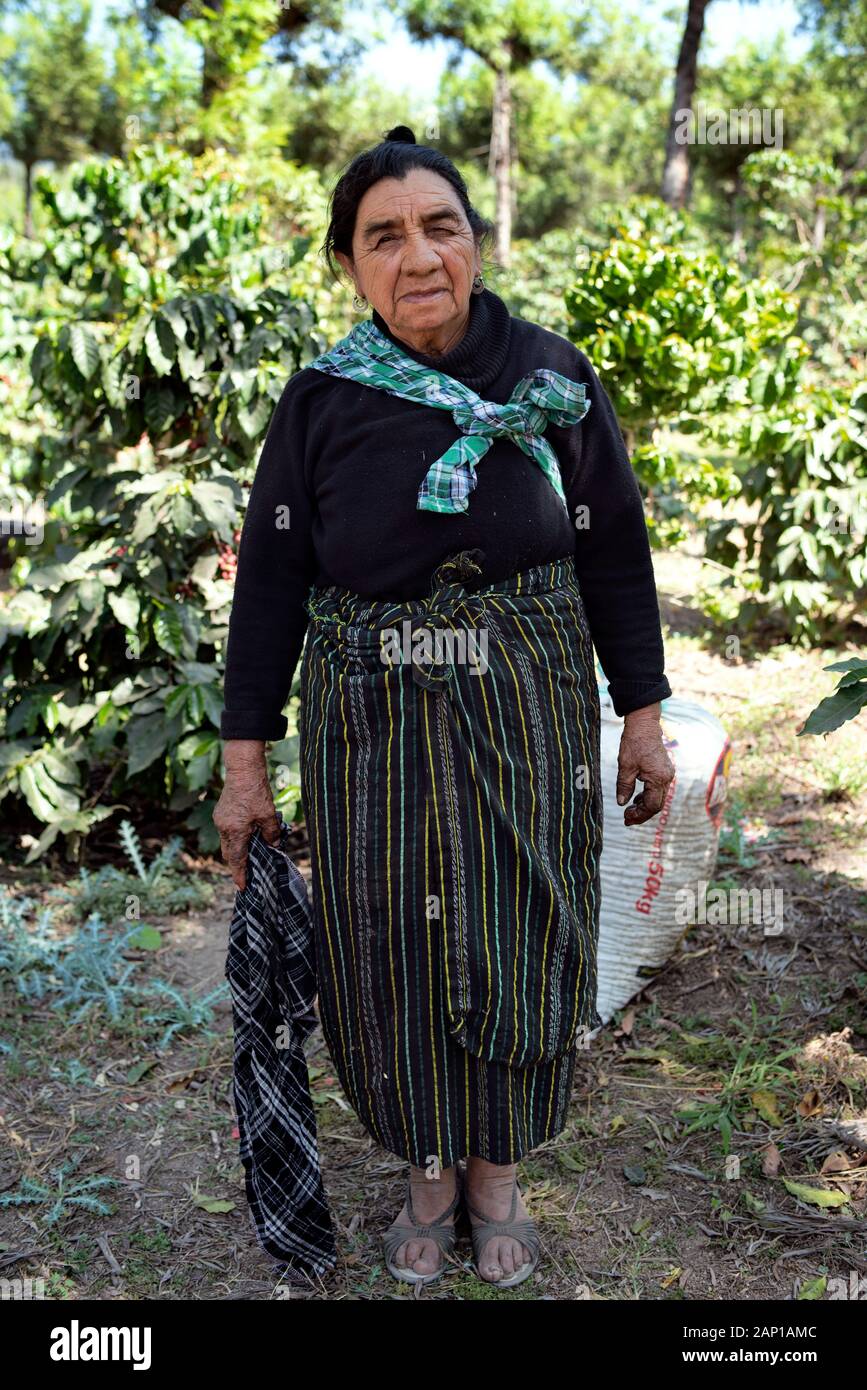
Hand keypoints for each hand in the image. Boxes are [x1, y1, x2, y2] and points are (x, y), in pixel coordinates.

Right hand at [213, 740, 280, 889]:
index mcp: (235, 831)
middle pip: (229, 853)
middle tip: (248, 873)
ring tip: (250, 854)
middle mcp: (224, 827)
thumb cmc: (256, 791)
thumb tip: (274, 846)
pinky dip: (235, 837)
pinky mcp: (221, 813)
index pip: (237, 859)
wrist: (242, 769)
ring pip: (227, 842)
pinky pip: (227, 831)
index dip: (240, 874)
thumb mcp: (269, 815)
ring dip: (237, 849)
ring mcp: (220, 819)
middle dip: (238, 864)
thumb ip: (272, 833)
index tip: (242, 887)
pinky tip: (247, 835)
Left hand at [615, 703, 674, 826]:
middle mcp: (666, 778)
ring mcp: (667, 774)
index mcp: (658, 779)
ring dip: (645, 805)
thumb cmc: (634, 743)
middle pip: (657, 804)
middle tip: (627, 818)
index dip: (639, 815)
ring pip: (658, 797)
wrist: (644, 726)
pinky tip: (637, 798)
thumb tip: (621, 803)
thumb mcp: (625, 767)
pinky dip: (648, 796)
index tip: (626, 818)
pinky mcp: (664, 770)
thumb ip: (624, 786)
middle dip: (642, 814)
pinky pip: (658, 789)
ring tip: (630, 810)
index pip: (651, 806)